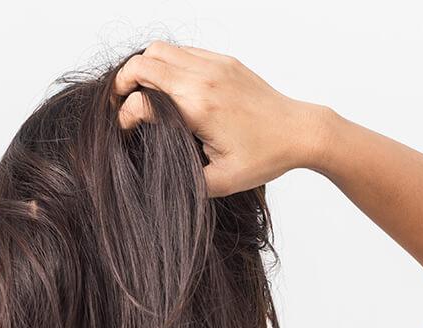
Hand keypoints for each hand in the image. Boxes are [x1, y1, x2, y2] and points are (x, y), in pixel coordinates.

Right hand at [113, 41, 331, 196]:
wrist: (299, 132)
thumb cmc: (264, 157)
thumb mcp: (219, 182)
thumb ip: (181, 179)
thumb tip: (153, 179)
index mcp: (198, 108)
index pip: (141, 101)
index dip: (125, 118)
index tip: (127, 132)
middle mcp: (204, 79)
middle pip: (143, 63)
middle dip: (124, 84)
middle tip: (122, 106)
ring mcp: (214, 65)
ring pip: (160, 49)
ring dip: (144, 69)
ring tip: (144, 94)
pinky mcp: (224, 61)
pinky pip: (182, 50)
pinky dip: (167, 64)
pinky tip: (170, 88)